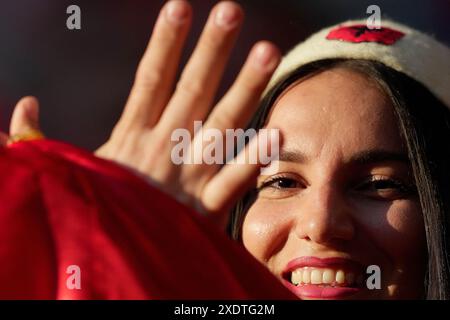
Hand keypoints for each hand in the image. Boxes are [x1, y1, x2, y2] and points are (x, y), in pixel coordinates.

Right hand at [5, 1, 280, 227]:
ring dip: (245, 88)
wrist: (109, 266)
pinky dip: (252, 159)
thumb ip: (41, 140)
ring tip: (268, 51)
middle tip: (232, 11)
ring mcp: (186, 178)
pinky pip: (231, 182)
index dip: (164, 43)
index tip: (180, 7)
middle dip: (212, 50)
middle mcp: (163, 149)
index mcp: (131, 137)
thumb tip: (23, 106)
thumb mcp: (66, 173)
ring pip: (221, 126)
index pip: (150, 79)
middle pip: (191, 91)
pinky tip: (275, 131)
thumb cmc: (95, 212)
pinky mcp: (203, 211)